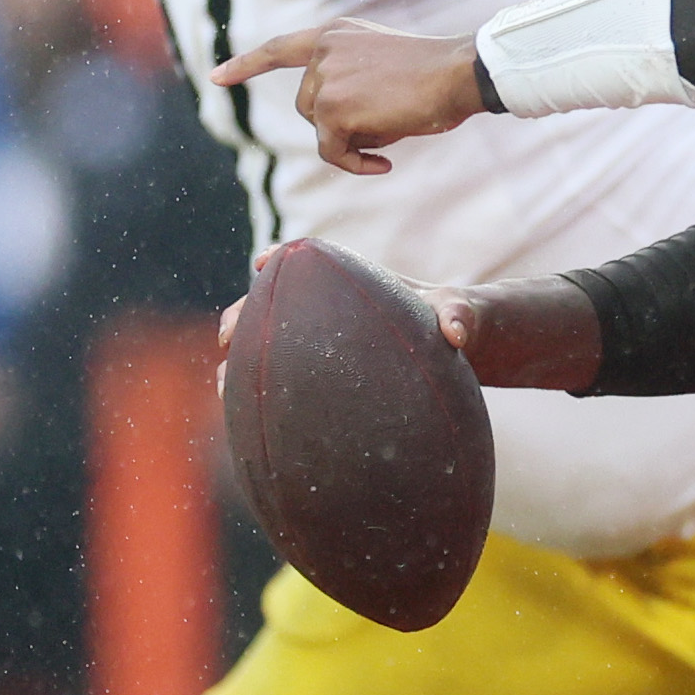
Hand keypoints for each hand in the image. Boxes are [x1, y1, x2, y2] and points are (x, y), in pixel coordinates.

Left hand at [215, 19, 481, 173]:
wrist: (458, 73)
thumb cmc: (438, 75)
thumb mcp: (385, 65)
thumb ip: (355, 81)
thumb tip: (340, 130)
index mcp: (336, 34)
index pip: (280, 49)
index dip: (246, 65)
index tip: (216, 78)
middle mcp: (323, 51)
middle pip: (308, 106)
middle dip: (340, 124)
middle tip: (387, 124)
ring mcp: (325, 79)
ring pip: (321, 129)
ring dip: (353, 140)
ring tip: (394, 129)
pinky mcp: (332, 109)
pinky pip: (332, 152)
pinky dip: (355, 163)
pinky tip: (384, 163)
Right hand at [219, 270, 598, 389]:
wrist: (470, 353)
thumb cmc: (467, 324)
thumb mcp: (469, 315)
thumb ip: (464, 314)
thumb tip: (457, 332)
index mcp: (359, 285)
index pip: (310, 263)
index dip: (282, 262)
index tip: (264, 264)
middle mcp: (333, 313)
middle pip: (276, 307)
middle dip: (243, 317)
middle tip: (225, 338)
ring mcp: (327, 347)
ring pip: (274, 350)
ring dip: (245, 364)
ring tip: (224, 389)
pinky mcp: (330, 381)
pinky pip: (295, 387)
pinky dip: (271, 401)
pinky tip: (254, 432)